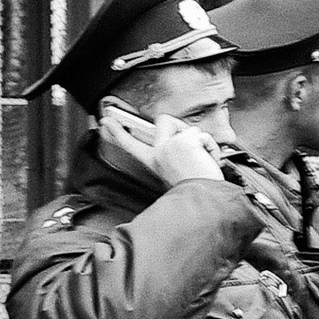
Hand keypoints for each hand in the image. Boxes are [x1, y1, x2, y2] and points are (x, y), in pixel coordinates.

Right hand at [97, 101, 221, 186]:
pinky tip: (209, 160)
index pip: (131, 144)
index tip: (107, 120)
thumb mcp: (179, 171)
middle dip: (180, 125)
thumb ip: (174, 154)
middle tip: (192, 144)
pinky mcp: (184, 142)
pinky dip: (211, 147)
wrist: (206, 198)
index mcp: (154, 161)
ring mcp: (170, 145)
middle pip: (164, 120)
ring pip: (189, 128)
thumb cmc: (199, 189)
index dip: (117, 131)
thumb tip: (184, 139)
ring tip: (202, 160)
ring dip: (201, 141)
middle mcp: (159, 152)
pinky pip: (203, 136)